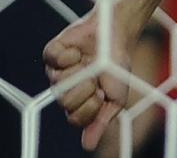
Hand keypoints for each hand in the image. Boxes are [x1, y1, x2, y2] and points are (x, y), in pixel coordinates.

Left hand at [43, 13, 132, 150]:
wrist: (118, 36)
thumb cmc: (118, 68)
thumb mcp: (116, 99)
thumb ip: (101, 121)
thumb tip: (88, 147)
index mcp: (78, 103)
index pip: (75, 118)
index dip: (91, 106)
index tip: (102, 94)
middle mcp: (64, 90)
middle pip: (66, 101)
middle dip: (86, 88)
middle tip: (96, 77)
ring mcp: (56, 71)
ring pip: (59, 81)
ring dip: (81, 70)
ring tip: (89, 61)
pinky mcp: (52, 53)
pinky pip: (54, 60)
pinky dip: (70, 55)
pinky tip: (78, 51)